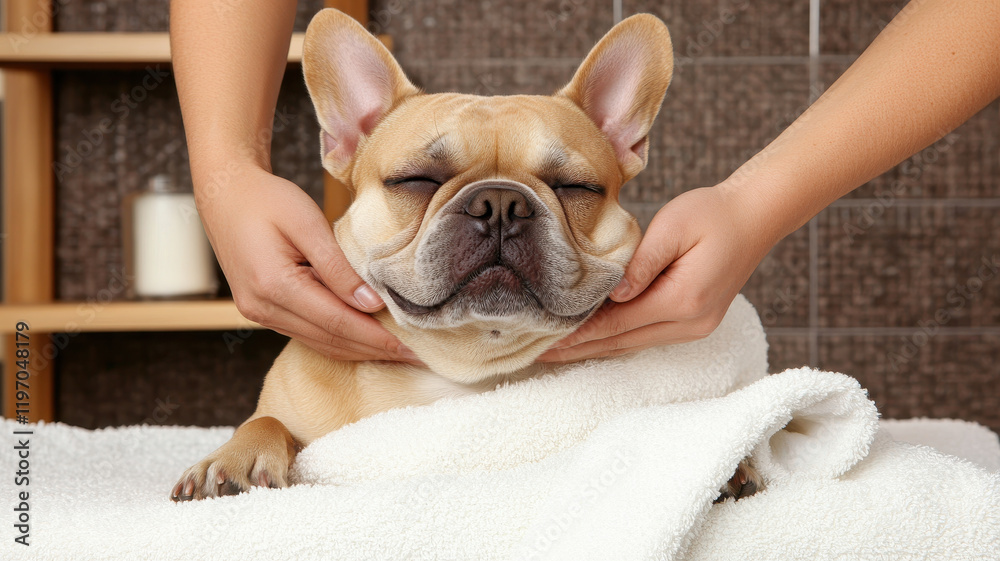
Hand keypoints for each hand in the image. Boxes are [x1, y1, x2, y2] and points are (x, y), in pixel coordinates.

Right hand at [196, 165, 418, 362]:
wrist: (224, 194)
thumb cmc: (267, 199)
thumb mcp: (307, 223)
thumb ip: (338, 267)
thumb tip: (371, 304)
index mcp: (274, 286)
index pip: (338, 323)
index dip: (377, 338)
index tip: (411, 348)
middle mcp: (263, 308)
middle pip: (331, 340)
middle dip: (376, 351)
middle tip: (416, 357)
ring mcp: (260, 314)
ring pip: (320, 343)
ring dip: (360, 350)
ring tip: (398, 352)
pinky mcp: (263, 312)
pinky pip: (308, 334)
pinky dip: (340, 340)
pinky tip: (366, 339)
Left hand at [537, 186, 776, 362]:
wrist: (755, 217)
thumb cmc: (712, 213)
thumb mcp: (673, 226)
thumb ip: (641, 262)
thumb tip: (612, 294)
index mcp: (684, 298)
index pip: (619, 322)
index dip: (581, 333)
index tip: (547, 340)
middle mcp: (691, 322)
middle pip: (623, 342)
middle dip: (580, 348)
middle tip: (538, 355)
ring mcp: (695, 327)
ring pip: (634, 344)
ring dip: (596, 348)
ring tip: (558, 352)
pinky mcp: (695, 323)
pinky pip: (647, 336)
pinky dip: (617, 340)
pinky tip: (593, 341)